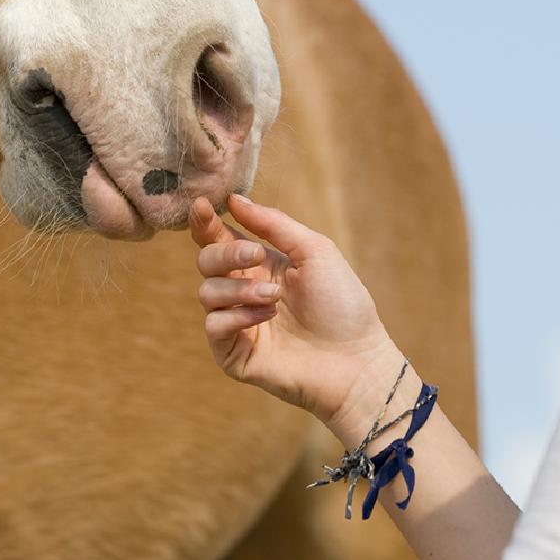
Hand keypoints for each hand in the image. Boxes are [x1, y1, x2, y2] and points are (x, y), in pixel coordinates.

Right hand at [191, 193, 397, 427]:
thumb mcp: (314, 251)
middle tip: (256, 256)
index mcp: (260, 265)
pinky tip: (266, 318)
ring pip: (206, 293)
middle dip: (227, 253)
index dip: (205, 221)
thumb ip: (274, 224)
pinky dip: (236, 317)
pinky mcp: (234, 354)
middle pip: (206, 261)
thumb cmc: (342, 304)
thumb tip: (235, 200)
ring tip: (274, 298)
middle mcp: (244, 291)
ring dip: (239, 289)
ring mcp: (237, 323)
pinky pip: (214, 326)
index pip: (220, 238)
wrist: (356, 360)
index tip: (203, 205)